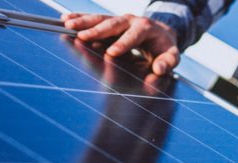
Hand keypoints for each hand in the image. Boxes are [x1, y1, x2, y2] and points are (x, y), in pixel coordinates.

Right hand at [62, 13, 179, 75]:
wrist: (161, 33)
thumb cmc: (164, 47)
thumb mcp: (172, 55)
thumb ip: (167, 63)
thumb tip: (159, 70)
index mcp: (146, 28)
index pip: (134, 35)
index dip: (123, 44)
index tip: (111, 53)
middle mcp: (131, 20)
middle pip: (113, 24)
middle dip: (97, 30)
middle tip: (82, 37)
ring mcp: (119, 20)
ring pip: (100, 19)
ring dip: (83, 21)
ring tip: (67, 25)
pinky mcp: (110, 21)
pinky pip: (93, 19)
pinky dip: (79, 18)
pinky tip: (65, 20)